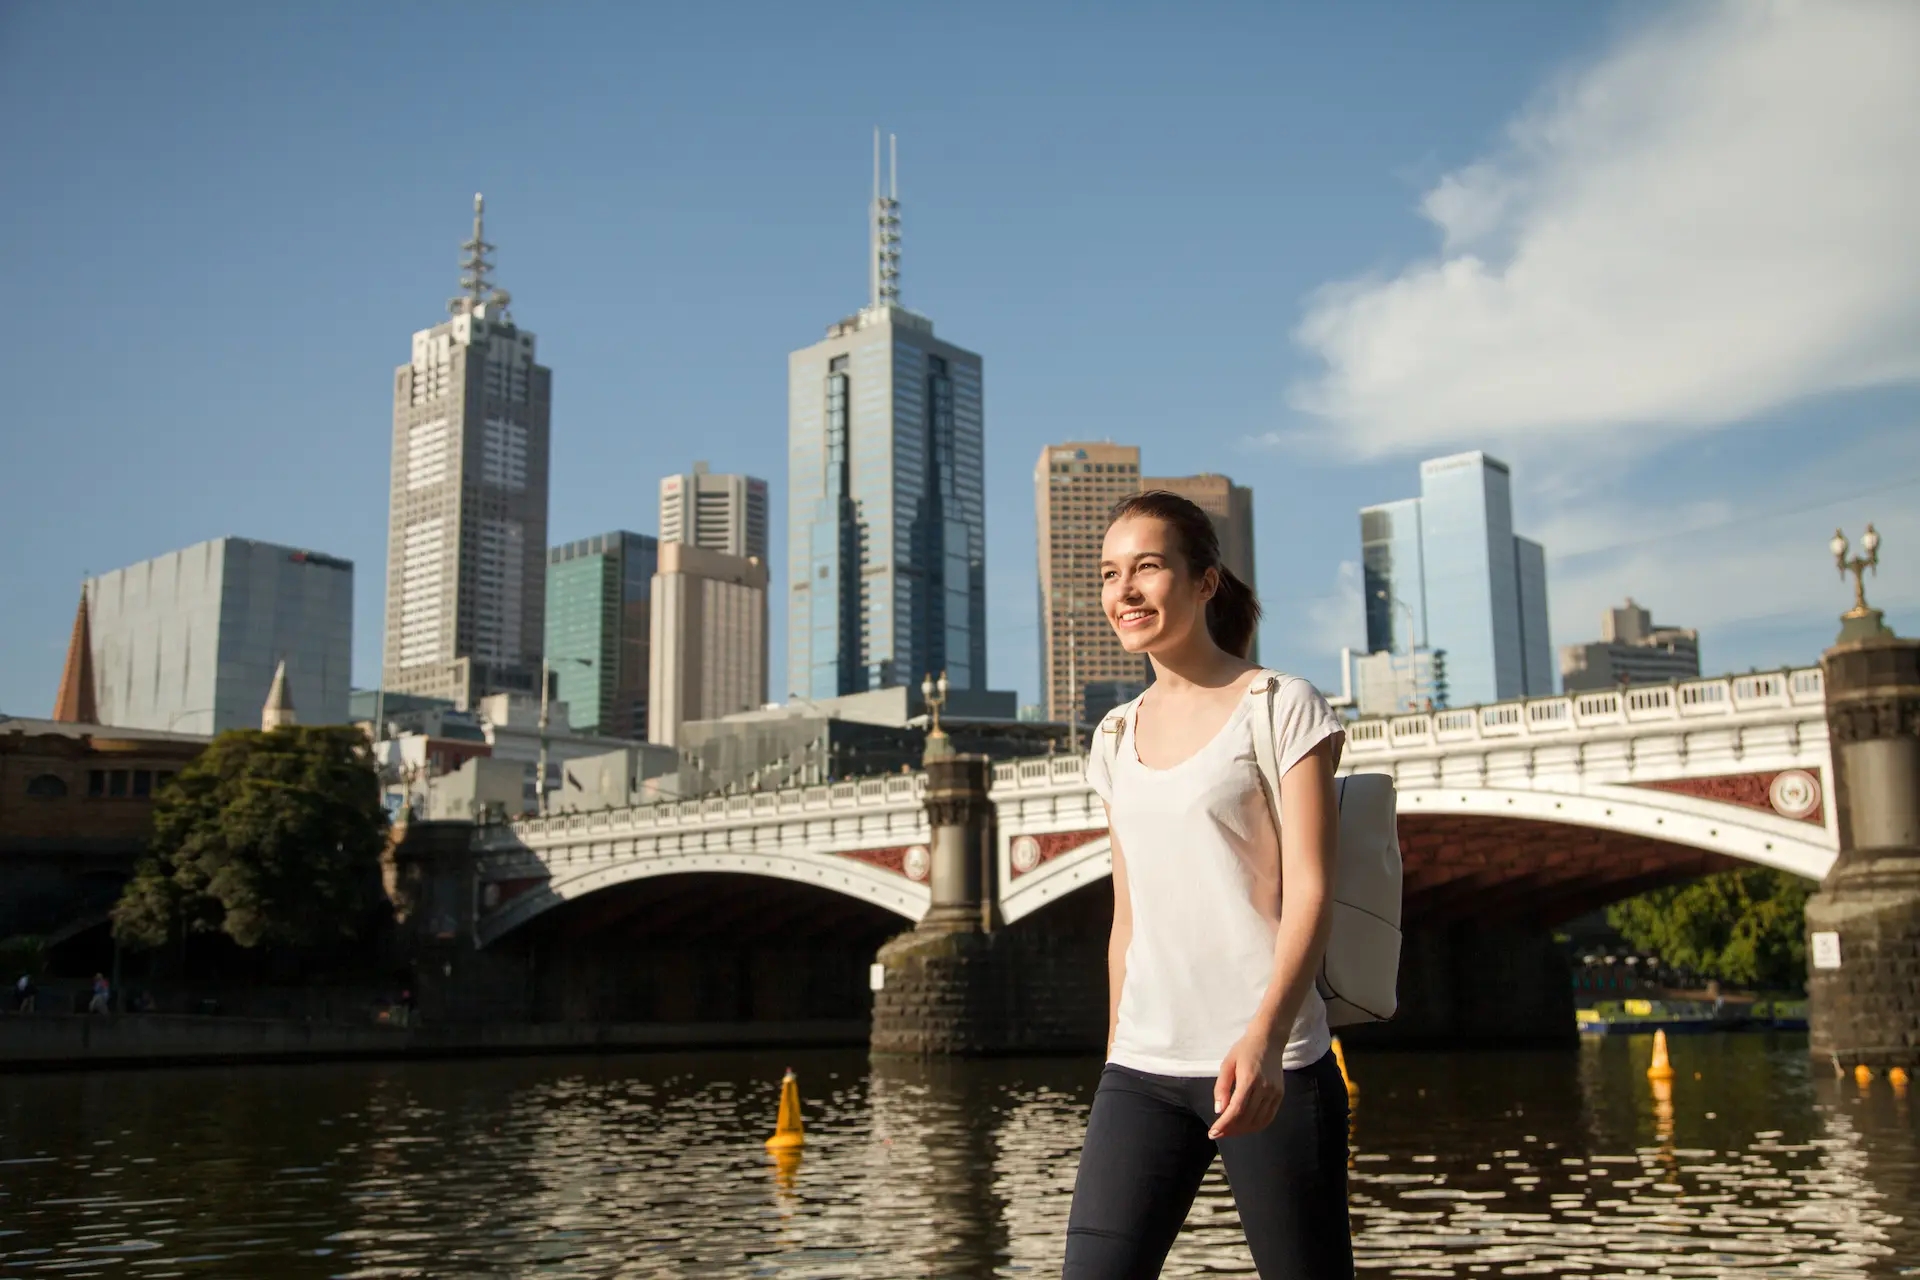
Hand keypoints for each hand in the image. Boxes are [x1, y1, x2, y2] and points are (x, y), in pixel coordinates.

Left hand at [1209, 1025, 1284, 1139]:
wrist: (1268, 1040)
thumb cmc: (1244, 1050)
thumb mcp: (1227, 1064)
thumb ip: (1222, 1088)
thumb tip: (1219, 1111)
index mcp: (1249, 1079)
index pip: (1236, 1109)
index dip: (1224, 1124)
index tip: (1212, 1132)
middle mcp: (1264, 1088)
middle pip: (1247, 1118)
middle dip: (1230, 1130)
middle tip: (1217, 1133)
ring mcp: (1274, 1092)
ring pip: (1258, 1121)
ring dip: (1242, 1130)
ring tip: (1228, 1131)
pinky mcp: (1280, 1095)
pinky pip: (1268, 1117)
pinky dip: (1256, 1126)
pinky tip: (1244, 1126)